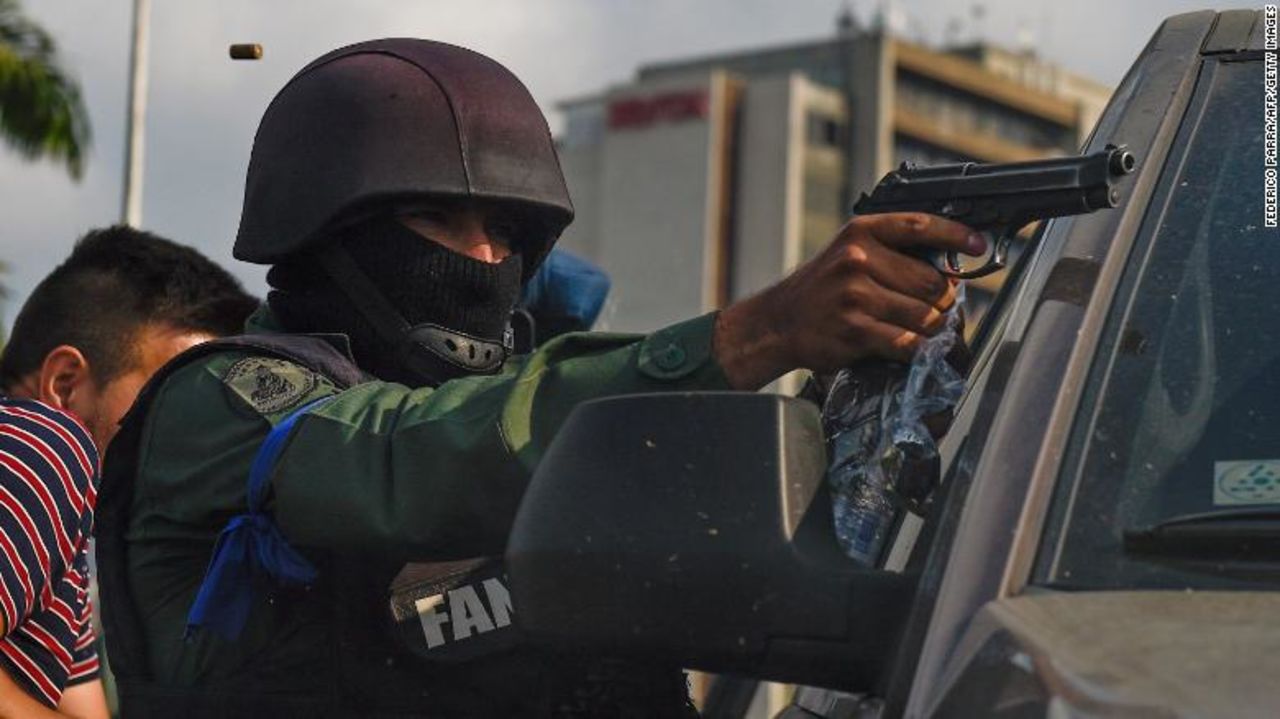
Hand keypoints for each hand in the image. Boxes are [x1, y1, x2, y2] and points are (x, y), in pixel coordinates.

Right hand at [714, 213, 981, 389]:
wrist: (777, 323)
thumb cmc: (820, 291)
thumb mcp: (847, 255)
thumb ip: (890, 253)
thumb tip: (947, 266)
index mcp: (860, 233)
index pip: (919, 226)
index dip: (955, 235)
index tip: (977, 245)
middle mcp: (857, 259)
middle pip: (932, 282)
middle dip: (944, 301)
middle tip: (940, 310)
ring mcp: (855, 295)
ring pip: (925, 315)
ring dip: (933, 329)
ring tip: (926, 332)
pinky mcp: (855, 330)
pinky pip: (907, 342)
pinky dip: (917, 350)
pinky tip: (912, 349)